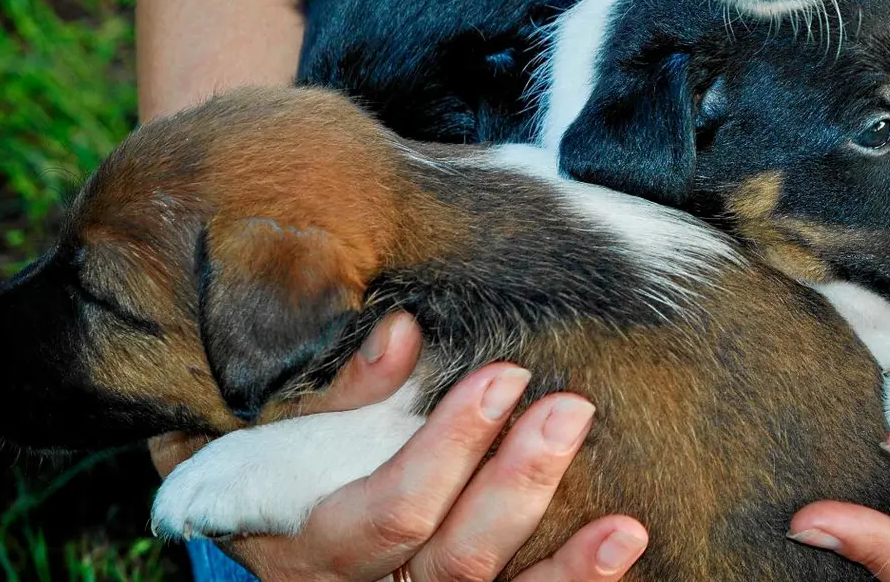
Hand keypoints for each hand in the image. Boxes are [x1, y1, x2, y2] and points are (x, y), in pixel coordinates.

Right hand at [151, 313, 648, 580]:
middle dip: (516, 485)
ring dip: (565, 567)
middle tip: (570, 409)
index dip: (451, 446)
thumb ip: (346, 396)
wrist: (265, 555)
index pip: (392, 509)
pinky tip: (618, 554)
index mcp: (317, 547)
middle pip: (452, 560)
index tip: (505, 376)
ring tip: (624, 528)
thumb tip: (402, 331)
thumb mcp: (284, 442)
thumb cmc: (278, 484)